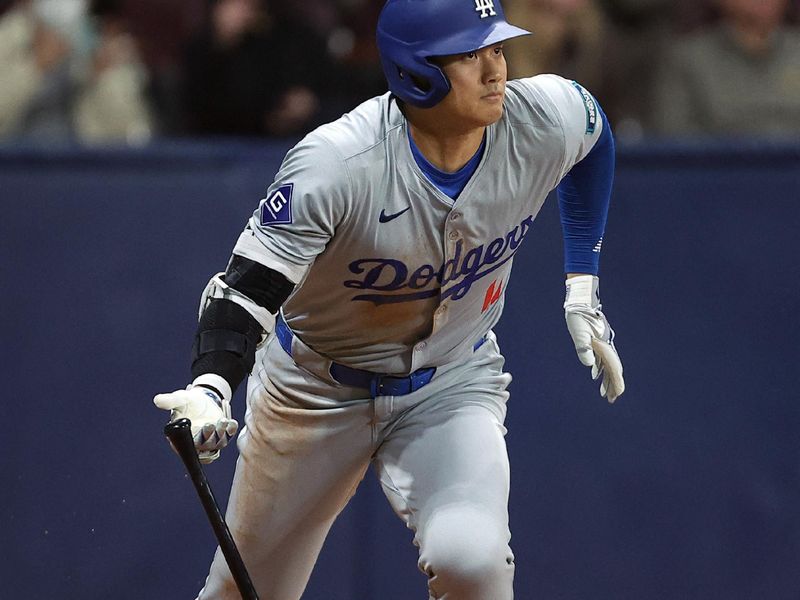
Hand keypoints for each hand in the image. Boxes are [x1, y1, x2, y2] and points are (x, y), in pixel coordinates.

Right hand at [154, 374, 237, 462]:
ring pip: (218, 442)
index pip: (187, 446)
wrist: (203, 397)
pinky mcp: (223, 435)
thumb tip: (157, 400)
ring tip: (222, 420)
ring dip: (221, 433)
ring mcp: (212, 441)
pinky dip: (231, 430)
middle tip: (210, 424)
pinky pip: (229, 436)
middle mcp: (197, 443)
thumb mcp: (179, 400)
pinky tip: (231, 422)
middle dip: (208, 436)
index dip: (192, 442)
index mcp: (183, 438)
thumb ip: (169, 401)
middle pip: (204, 445)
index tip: (196, 430)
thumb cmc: (188, 401)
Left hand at [564, 275, 624, 402]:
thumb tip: (589, 366)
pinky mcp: (597, 343)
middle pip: (613, 369)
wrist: (580, 302)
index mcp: (603, 345)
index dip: (615, 382)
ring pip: (609, 366)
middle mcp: (606, 346)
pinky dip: (602, 371)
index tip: (616, 395)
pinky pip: (602, 361)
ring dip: (608, 380)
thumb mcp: (578, 332)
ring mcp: (603, 345)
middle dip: (614, 385)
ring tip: (605, 394)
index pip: (613, 368)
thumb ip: (583, 348)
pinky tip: (596, 376)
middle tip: (611, 400)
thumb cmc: (578, 316)